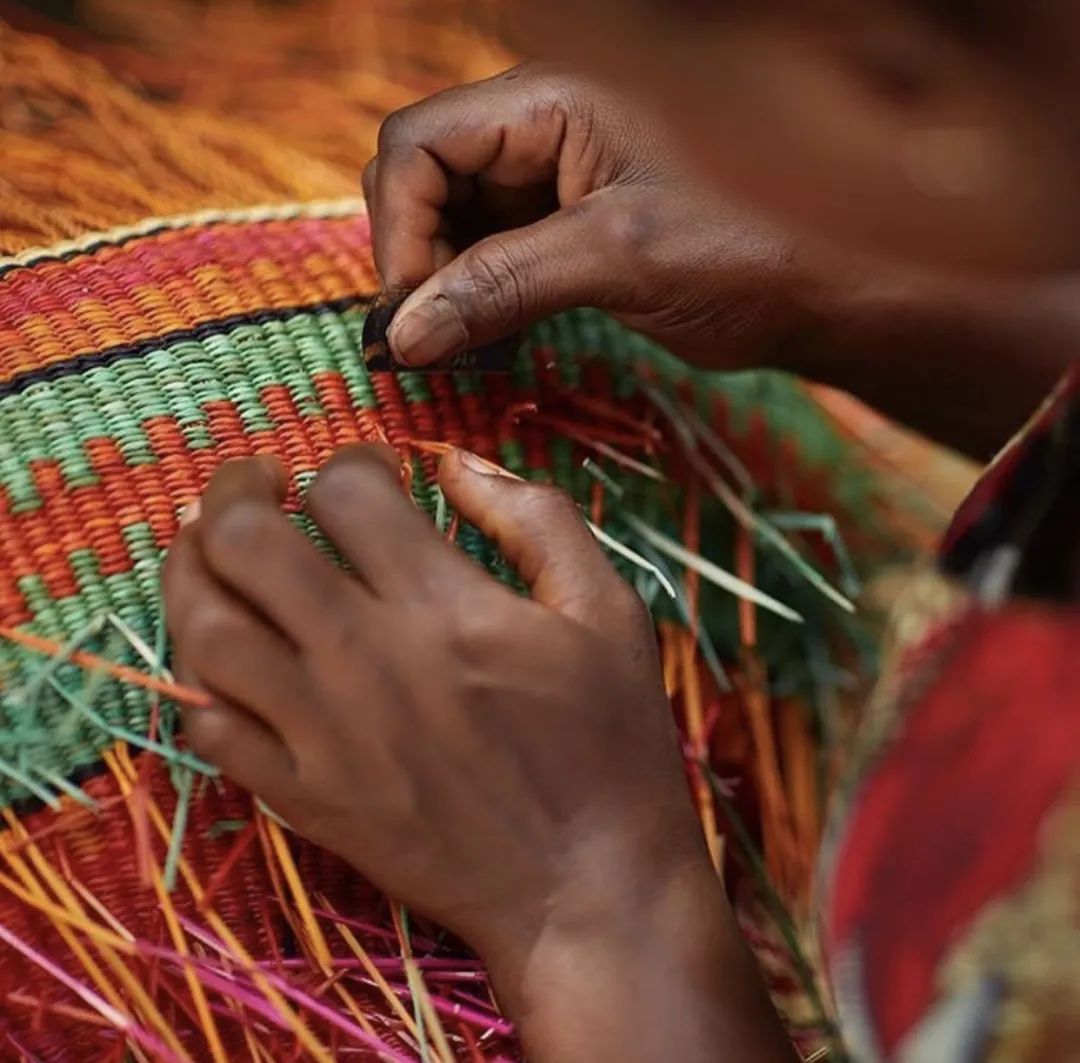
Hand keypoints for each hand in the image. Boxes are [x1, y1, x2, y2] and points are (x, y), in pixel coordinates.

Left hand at [163, 445, 705, 969]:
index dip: (351, 462)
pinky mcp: (303, 799)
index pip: (346, 493)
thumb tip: (458, 463)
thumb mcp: (609, 613)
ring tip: (212, 551)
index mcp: (444, 604)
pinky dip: (201, 680)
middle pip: (245, 543)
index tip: (371, 476)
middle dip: (237, 491)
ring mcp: (322, 735)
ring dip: (192, 572)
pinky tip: (228, 656)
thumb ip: (537, 521)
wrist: (586, 888)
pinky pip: (209, 729)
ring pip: (204, 630)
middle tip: (262, 484)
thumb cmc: (610, 745)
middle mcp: (365, 658)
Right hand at [363, 63, 818, 370]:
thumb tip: (403, 332)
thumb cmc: (744, 250)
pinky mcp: (563, 230)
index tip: (410, 312)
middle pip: (423, 177)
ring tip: (456, 349)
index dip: (398, 225)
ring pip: (449, 221)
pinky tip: (485, 342)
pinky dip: (474, 300)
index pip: (421, 142)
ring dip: (440, 285)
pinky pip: (488, 256)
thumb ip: (504, 284)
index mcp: (552, 100)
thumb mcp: (618, 258)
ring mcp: (549, 181)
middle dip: (413, 256)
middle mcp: (540, 130)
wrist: (816, 291)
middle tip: (431, 337)